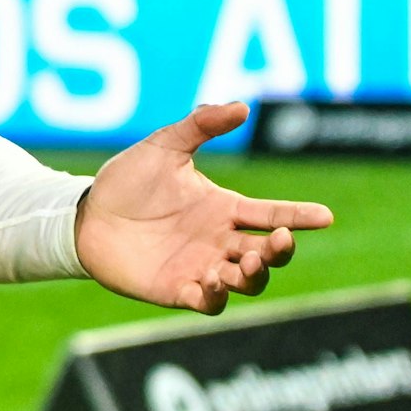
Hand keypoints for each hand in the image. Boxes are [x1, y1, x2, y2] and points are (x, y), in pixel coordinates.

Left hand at [74, 102, 333, 314]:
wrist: (85, 214)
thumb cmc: (127, 180)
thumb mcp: (164, 146)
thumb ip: (200, 126)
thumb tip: (241, 107)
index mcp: (224, 207)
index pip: (272, 214)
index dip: (299, 216)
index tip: (325, 216)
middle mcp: (219, 240)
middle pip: (269, 254)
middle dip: (280, 251)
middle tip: (276, 242)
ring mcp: (201, 267)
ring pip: (247, 282)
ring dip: (252, 276)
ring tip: (239, 264)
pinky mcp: (178, 290)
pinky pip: (210, 303)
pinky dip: (217, 296)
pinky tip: (212, 282)